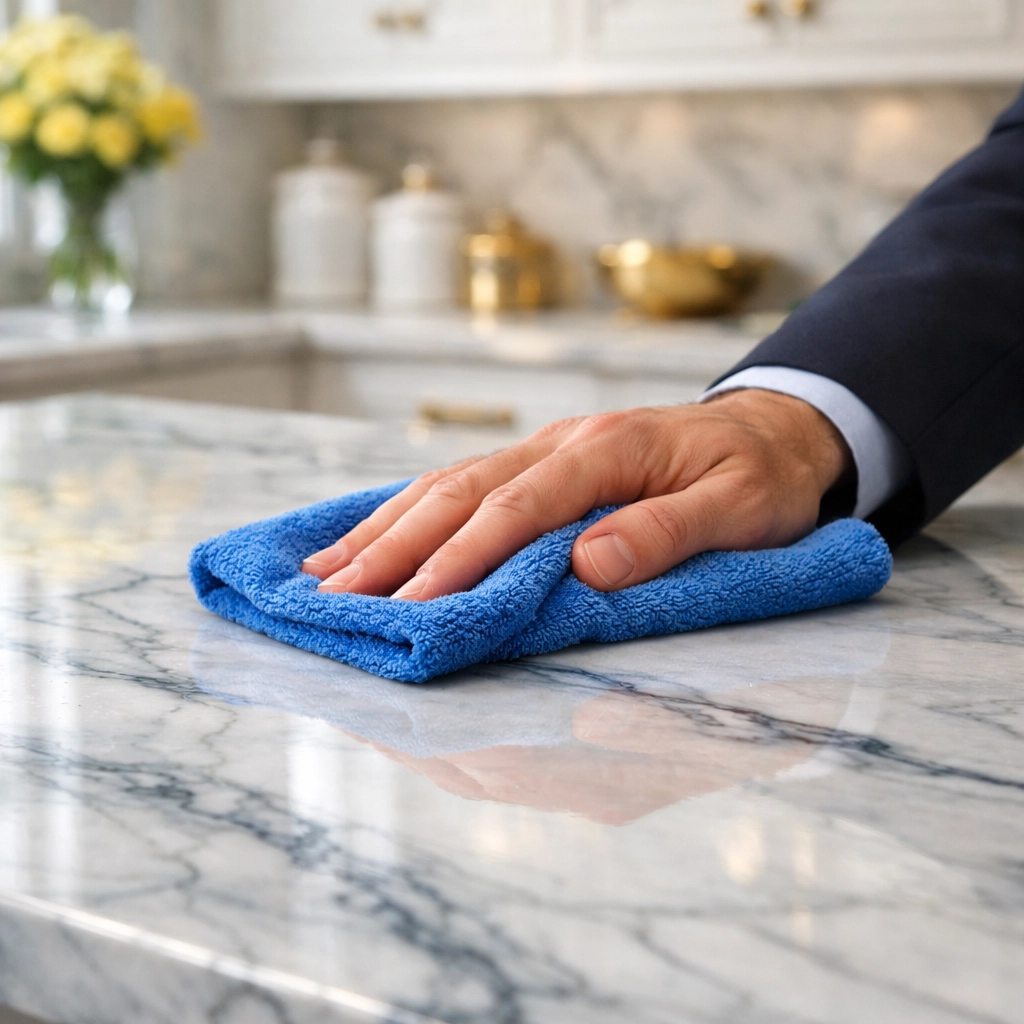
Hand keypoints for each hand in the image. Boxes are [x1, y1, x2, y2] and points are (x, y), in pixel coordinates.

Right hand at [302, 389, 852, 600]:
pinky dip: (413, 511)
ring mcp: (548, 448)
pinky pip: (464, 482)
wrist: (772, 429)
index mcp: (608, 450)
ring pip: (450, 482)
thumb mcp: (741, 507)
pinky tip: (376, 535)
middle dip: (397, 546)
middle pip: (463, 491)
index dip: (463, 556)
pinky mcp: (542, 462)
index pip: (518, 507)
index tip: (416, 602)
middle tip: (339, 594)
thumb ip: (668, 532)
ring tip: (328, 569)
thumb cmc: (759, 475)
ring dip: (388, 527)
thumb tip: (588, 564)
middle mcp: (564, 442)